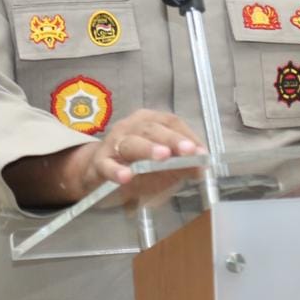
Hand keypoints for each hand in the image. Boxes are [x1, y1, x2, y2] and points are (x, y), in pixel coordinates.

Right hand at [74, 109, 205, 189]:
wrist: (96, 173)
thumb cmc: (134, 164)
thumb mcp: (160, 165)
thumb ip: (181, 165)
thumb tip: (203, 168)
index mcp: (148, 122)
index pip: (170, 122)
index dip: (186, 135)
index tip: (200, 152)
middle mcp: (130, 127)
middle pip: (152, 129)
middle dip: (172, 140)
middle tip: (188, 151)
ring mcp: (113, 143)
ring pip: (131, 143)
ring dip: (148, 149)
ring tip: (163, 157)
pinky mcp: (99, 163)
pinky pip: (107, 165)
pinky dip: (116, 170)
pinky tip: (126, 177)